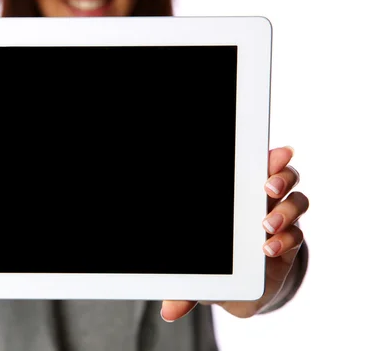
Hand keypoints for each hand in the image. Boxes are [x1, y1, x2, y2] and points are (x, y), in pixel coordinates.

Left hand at [160, 146, 308, 320]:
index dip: (267, 157)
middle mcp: (261, 203)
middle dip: (280, 176)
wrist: (239, 290)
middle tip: (267, 187)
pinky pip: (297, 234)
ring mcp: (278, 221)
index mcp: (238, 196)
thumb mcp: (197, 272)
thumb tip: (168, 311)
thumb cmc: (214, 266)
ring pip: (295, 201)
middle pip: (283, 176)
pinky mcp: (290, 243)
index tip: (273, 153)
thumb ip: (184, 288)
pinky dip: (287, 238)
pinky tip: (270, 247)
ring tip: (266, 224)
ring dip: (285, 209)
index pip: (255, 168)